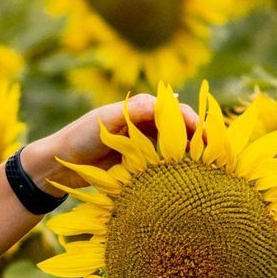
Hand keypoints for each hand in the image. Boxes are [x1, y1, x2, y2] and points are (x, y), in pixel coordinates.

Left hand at [22, 90, 200, 193]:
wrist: (61, 164)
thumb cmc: (80, 136)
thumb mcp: (106, 120)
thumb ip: (134, 112)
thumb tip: (166, 102)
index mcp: (141, 108)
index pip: (174, 110)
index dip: (191, 120)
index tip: (205, 134)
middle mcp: (147, 123)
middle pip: (181, 127)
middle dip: (199, 136)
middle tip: (216, 152)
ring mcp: (146, 144)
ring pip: (177, 145)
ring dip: (193, 152)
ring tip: (210, 164)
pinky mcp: (142, 164)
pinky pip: (166, 163)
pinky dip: (179, 166)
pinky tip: (190, 175)